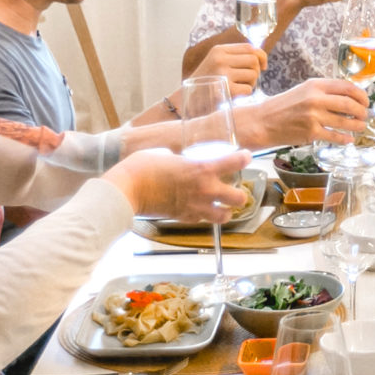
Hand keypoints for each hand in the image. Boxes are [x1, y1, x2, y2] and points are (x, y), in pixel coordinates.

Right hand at [107, 146, 246, 220]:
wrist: (128, 189)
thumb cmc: (143, 167)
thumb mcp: (166, 154)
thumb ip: (180, 158)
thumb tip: (179, 159)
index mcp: (202, 169)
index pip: (234, 162)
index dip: (244, 158)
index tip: (246, 156)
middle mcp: (205, 189)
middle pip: (239, 198)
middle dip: (240, 194)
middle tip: (234, 190)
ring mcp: (196, 206)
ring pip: (225, 216)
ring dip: (226, 211)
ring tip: (221, 206)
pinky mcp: (185, 218)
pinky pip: (203, 220)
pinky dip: (205, 216)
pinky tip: (199, 209)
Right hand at [200, 42, 265, 93]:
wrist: (188, 100)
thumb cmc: (208, 81)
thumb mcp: (217, 62)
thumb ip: (236, 57)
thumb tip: (262, 58)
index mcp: (219, 50)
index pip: (249, 47)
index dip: (261, 56)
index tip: (263, 66)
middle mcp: (220, 59)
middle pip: (253, 60)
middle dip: (256, 71)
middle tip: (248, 80)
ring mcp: (222, 74)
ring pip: (253, 75)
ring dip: (251, 83)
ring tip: (239, 87)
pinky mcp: (225, 90)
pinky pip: (248, 89)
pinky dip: (245, 94)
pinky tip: (235, 95)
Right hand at [244, 78, 371, 147]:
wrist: (263, 121)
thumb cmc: (283, 106)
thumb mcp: (304, 90)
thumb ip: (324, 91)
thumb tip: (348, 96)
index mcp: (315, 85)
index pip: (347, 87)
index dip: (361, 95)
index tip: (366, 101)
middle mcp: (316, 99)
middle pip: (350, 104)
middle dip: (362, 111)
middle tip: (365, 115)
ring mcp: (314, 116)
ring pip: (345, 122)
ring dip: (357, 125)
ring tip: (360, 127)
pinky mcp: (311, 132)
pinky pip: (335, 136)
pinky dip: (345, 139)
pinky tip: (349, 139)